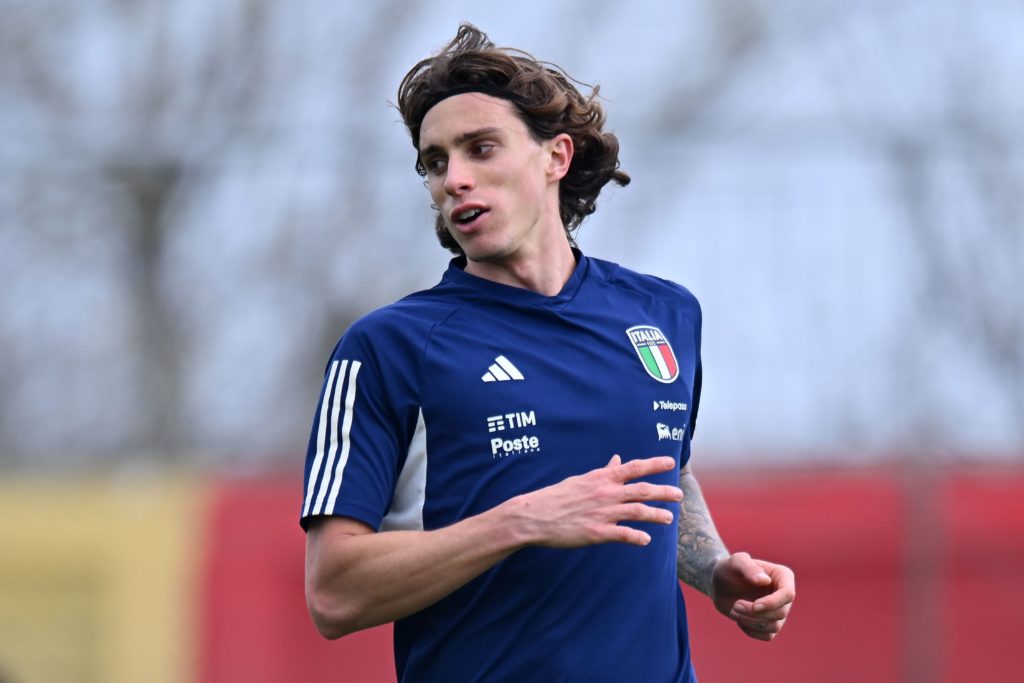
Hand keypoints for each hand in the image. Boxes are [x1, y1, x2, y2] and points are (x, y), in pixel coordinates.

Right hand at [508, 455, 683, 547]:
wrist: (535, 515)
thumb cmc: (557, 496)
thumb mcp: (582, 479)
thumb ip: (603, 472)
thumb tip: (617, 460)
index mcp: (602, 478)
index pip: (634, 467)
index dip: (654, 464)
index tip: (670, 462)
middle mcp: (606, 493)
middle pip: (642, 490)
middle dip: (664, 492)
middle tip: (679, 495)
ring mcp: (603, 513)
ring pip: (638, 512)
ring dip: (656, 515)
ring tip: (669, 518)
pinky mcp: (597, 533)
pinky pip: (623, 534)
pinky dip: (637, 537)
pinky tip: (646, 540)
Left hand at [710, 552, 794, 640]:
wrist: (720, 584)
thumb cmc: (729, 570)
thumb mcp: (735, 562)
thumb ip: (748, 567)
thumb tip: (765, 581)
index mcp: (783, 576)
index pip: (788, 594)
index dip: (773, 603)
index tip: (755, 606)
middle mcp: (784, 595)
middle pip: (780, 613)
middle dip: (755, 613)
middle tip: (736, 605)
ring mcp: (779, 610)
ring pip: (774, 626)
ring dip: (751, 622)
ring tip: (734, 610)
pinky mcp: (770, 624)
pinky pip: (768, 636)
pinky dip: (751, 630)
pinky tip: (739, 619)